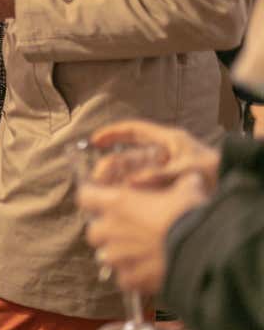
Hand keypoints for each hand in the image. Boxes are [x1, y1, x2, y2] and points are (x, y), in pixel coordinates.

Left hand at [79, 174, 208, 293]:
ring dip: (119, 255)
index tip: (104, 201)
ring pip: (106, 257)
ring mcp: (118, 257)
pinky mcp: (131, 279)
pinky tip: (150, 273)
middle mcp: (111, 230)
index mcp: (117, 203)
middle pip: (93, 232)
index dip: (93, 198)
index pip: (85, 196)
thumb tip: (191, 179)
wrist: (204, 251)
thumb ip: (180, 183)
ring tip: (141, 255)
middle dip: (106, 232)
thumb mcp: (188, 189)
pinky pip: (124, 279)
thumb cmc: (191, 214)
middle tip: (127, 232)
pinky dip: (133, 277)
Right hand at [90, 120, 220, 191]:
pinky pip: (144, 187)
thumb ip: (160, 175)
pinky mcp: (168, 186)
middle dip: (112, 165)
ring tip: (105, 191)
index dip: (113, 133)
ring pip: (135, 173)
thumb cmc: (216, 171)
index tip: (95, 141)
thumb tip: (132, 183)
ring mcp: (166, 170)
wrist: (235, 187)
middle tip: (98, 178)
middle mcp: (164, 154)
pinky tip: (122, 199)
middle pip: (131, 155)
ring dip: (119, 181)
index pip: (135, 130)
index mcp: (169, 140)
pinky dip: (132, 192)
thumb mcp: (189, 169)